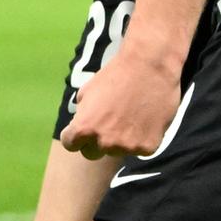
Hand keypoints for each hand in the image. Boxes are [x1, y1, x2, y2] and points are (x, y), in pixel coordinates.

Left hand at [57, 47, 183, 159]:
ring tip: (131, 117)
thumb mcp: (88, 90)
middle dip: (95, 142)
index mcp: (84, 128)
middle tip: (108, 124)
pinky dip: (141, 138)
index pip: (70, 144)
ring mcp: (127, 147)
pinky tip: (146, 120)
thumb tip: (81, 122)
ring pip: (117, 151)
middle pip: (92, 153)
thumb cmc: (116, 74)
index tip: (83, 129)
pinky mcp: (148, 148)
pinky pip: (139, 149)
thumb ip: (83, 112)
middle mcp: (104, 142)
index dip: (75, 135)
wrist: (150, 66)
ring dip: (120, 140)